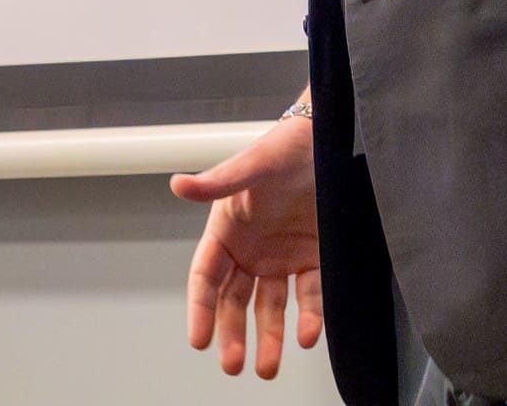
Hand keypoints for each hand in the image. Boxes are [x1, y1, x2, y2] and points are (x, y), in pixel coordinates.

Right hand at [170, 115, 322, 378]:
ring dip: (270, 337)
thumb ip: (217, 183)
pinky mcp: (313, 259)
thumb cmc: (284, 147)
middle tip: (233, 364)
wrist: (329, 139)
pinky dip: (309, 317)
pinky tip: (307, 335)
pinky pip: (310, 296)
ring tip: (268, 366)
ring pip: (271, 307)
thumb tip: (178, 185)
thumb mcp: (251, 166)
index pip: (206, 278)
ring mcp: (282, 257)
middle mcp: (251, 250)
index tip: (199, 339)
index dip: (200, 309)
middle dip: (233, 334)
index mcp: (227, 229)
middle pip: (235, 302)